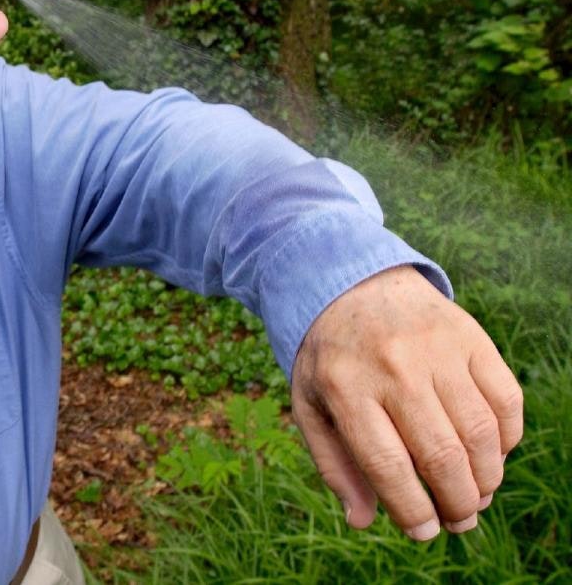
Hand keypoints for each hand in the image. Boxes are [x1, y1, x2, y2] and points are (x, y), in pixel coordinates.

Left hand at [291, 265, 523, 540]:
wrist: (353, 284)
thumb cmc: (332, 358)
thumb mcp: (311, 403)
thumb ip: (333, 463)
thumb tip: (362, 520)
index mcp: (345, 386)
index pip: (386, 463)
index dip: (411, 508)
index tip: (423, 532)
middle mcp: (393, 366)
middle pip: (440, 453)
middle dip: (456, 502)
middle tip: (457, 521)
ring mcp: (435, 348)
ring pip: (479, 431)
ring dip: (485, 478)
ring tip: (475, 496)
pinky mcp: (470, 337)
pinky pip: (505, 399)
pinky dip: (506, 438)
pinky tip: (491, 454)